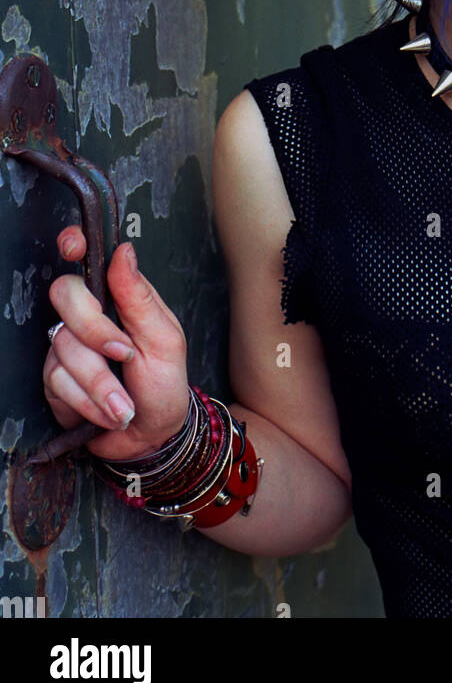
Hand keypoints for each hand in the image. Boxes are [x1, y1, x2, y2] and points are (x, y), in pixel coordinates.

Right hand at [43, 227, 189, 462]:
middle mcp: (89, 317)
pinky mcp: (55, 380)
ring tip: (126, 403)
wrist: (152, 438)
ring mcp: (68, 348)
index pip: (87, 259)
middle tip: (124, 355)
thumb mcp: (165, 340)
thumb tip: (123, 252)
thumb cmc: (165, 384)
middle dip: (95, 331)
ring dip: (101, 383)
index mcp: (118, 298)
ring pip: (64, 347)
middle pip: (65, 296)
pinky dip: (90, 402)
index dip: (73, 244)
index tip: (73, 245)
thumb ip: (140, 297)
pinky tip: (109, 413)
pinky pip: (58, 382)